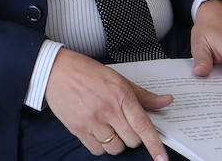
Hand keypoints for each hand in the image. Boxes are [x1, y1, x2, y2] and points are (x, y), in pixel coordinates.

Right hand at [45, 49, 170, 159]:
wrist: (55, 70)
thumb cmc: (86, 72)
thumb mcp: (118, 79)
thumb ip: (143, 95)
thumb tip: (166, 101)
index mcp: (120, 95)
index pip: (143, 126)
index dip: (155, 145)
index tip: (161, 158)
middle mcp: (107, 109)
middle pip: (131, 140)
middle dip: (131, 137)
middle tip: (123, 125)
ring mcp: (92, 121)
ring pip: (115, 148)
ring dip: (116, 142)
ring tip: (108, 127)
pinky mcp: (78, 129)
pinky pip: (97, 150)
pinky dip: (100, 145)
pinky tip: (97, 132)